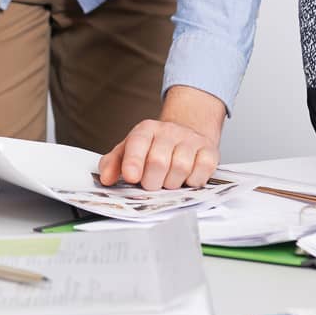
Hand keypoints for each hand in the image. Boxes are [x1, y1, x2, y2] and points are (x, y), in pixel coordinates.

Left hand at [97, 85, 224, 189]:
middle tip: (151, 184)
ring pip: (181, 168)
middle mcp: (169, 131)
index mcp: (146, 130)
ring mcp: (191, 140)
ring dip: (172, 183)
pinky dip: (192, 182)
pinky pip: (202, 172)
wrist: (186, 133)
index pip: (138, 143)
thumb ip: (113, 163)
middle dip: (152, 181)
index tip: (131, 177)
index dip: (133, 162)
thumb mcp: (129, 150)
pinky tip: (186, 178)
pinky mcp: (209, 150)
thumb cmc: (155, 147)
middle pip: (158, 161)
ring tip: (168, 180)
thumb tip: (106, 179)